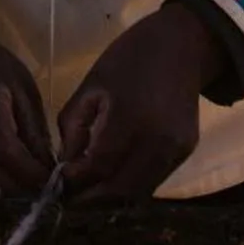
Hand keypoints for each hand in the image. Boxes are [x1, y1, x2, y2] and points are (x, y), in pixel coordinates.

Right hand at [0, 12, 56, 194]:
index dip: (27, 170)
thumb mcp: (24, 90)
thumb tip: (49, 170)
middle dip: (17, 189)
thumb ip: (34, 130)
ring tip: (29, 194)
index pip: (2, 146)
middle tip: (44, 194)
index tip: (51, 181)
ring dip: (3, 196)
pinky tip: (10, 189)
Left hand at [57, 4, 228, 202]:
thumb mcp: (91, 84)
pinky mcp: (186, 152)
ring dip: (111, 199)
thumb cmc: (129, 58)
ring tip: (88, 194)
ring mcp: (176, 149)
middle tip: (69, 199)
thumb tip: (66, 166)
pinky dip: (131, 186)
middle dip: (91, 200)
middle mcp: (158, 141)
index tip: (57, 183)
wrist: (182, 45)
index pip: (98, 166)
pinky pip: (154, 180)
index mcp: (130, 118)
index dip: (75, 181)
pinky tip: (113, 179)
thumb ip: (74, 127)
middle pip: (120, 190)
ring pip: (139, 192)